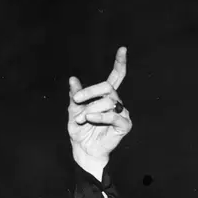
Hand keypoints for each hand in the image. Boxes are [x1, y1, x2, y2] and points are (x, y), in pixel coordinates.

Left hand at [67, 47, 131, 177]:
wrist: (82, 149)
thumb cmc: (79, 129)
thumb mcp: (73, 110)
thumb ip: (75, 95)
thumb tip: (73, 78)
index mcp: (105, 96)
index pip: (115, 76)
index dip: (119, 63)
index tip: (122, 49)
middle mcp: (116, 101)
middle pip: (107, 87)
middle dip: (89, 92)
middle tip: (75, 101)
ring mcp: (122, 113)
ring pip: (108, 101)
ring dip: (90, 109)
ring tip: (81, 119)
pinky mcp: (124, 125)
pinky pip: (115, 116)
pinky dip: (101, 116)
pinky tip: (90, 118)